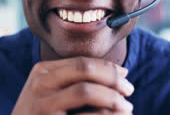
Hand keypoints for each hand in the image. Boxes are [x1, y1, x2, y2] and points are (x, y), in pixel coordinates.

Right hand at [11, 57, 133, 114]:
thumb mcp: (50, 93)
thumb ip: (75, 80)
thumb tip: (121, 72)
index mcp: (42, 71)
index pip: (82, 61)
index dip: (108, 67)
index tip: (125, 75)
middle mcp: (40, 84)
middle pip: (85, 70)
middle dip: (113, 78)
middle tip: (129, 90)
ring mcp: (43, 104)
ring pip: (86, 91)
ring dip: (113, 98)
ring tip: (126, 108)